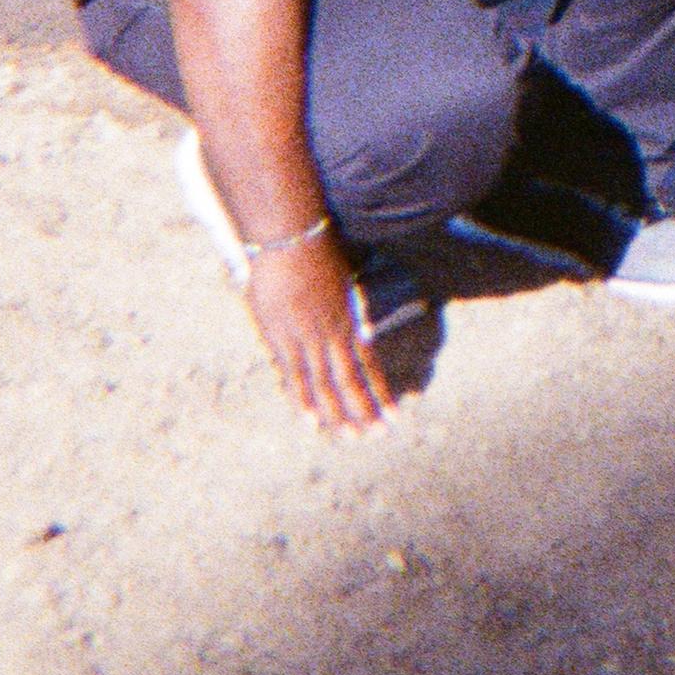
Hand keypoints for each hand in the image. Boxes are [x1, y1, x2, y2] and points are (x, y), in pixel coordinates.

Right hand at [239, 229, 397, 435]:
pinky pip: (294, 376)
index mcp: (349, 319)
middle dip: (365, 410)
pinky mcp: (281, 338)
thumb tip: (363, 330)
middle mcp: (333, 333)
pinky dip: (303, 400)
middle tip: (377, 436)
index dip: (380, 390)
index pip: (369, 363)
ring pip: (325, 384)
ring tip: (350, 437)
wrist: (290, 237)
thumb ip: (348, 312)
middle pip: (351, 380)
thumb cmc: (314, 254)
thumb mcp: (340, 284)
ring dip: (338, 413)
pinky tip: (312, 422)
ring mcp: (307, 337)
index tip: (394, 413)